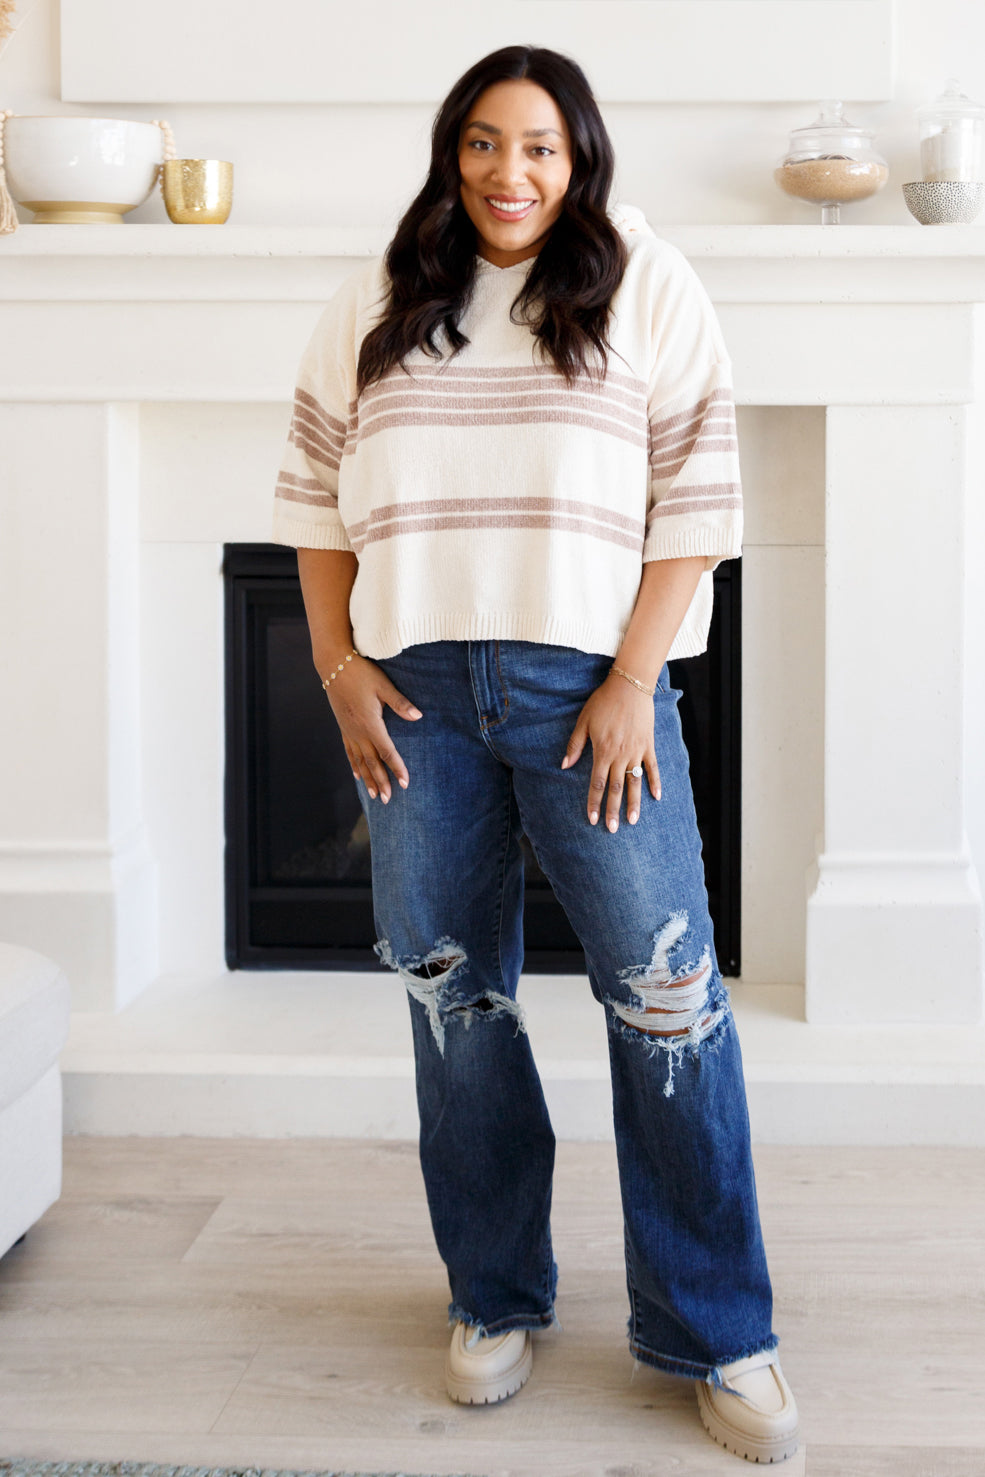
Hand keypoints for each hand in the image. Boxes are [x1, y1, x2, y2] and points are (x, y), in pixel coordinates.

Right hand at [320, 654, 421, 801]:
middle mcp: (358, 732)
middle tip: (388, 799)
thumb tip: (418, 717)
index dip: (397, 768)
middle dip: (381, 782)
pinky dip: (354, 765)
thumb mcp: (383, 685)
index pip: (387, 752)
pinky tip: (357, 775)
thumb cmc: (361, 673)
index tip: (406, 783)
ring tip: (374, 795)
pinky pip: (349, 752)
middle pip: (372, 763)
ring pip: (359, 761)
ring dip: (367, 779)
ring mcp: (349, 731)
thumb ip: (400, 703)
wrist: (333, 665)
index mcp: (370, 724)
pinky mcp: (343, 727)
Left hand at [561, 673, 660, 830]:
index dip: (594, 802)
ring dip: (633, 803)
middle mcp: (620, 755)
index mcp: (602, 751)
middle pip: (616, 788)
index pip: (597, 783)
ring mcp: (636, 751)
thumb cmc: (603, 702)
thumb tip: (564, 766)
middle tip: (612, 829)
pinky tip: (656, 797)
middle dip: (613, 810)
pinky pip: (653, 767)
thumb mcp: (583, 721)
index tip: (592, 819)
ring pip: (635, 782)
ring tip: (632, 821)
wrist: (629, 686)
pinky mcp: (648, 745)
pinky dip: (655, 782)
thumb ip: (575, 745)